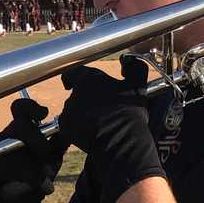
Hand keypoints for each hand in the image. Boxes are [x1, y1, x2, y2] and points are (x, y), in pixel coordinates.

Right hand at [0, 99, 68, 202]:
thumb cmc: (37, 183)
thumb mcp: (52, 160)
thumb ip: (58, 142)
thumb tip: (70, 124)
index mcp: (18, 132)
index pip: (20, 109)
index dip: (31, 107)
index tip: (45, 114)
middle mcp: (2, 138)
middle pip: (20, 127)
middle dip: (39, 142)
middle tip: (48, 157)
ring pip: (15, 146)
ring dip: (35, 165)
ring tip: (45, 180)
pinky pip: (8, 165)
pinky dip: (28, 176)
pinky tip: (38, 187)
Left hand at [58, 55, 165, 202]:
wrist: (120, 141)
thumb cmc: (129, 113)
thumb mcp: (138, 86)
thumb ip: (134, 68)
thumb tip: (126, 61)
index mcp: (89, 79)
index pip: (72, 73)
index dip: (73, 78)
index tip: (74, 83)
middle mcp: (75, 93)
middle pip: (75, 93)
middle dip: (83, 99)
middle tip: (99, 108)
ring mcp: (68, 111)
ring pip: (72, 109)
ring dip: (80, 113)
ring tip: (98, 122)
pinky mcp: (65, 127)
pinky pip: (68, 125)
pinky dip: (76, 128)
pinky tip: (91, 132)